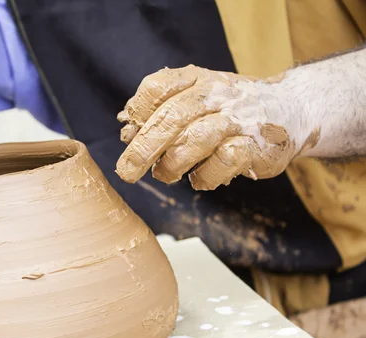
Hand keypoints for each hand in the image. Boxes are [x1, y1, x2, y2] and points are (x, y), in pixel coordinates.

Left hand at [115, 65, 309, 189]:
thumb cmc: (230, 109)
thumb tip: (127, 134)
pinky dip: (204, 177)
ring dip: (172, 164)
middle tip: (126, 171)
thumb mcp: (197, 97)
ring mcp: (238, 118)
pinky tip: (199, 179)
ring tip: (166, 174)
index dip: (138, 111)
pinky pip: (223, 162)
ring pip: (196, 140)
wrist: (292, 108)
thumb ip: (163, 112)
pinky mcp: (256, 145)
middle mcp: (217, 93)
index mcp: (196, 79)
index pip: (157, 87)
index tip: (129, 132)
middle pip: (172, 117)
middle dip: (143, 147)